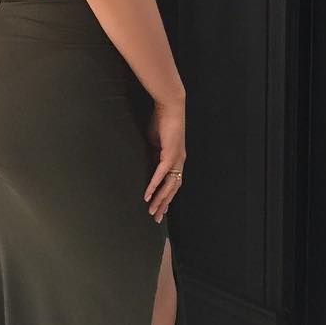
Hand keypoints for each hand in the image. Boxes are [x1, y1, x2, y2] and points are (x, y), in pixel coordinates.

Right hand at [143, 96, 185, 222]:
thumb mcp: (155, 142)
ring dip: (159, 200)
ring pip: (168, 186)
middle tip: (155, 219)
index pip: (172, 184)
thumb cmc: (162, 121)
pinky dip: (154, 185)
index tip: (159, 211)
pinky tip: (147, 195)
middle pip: (172, 190)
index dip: (165, 198)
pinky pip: (161, 174)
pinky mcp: (170, 154)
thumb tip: (146, 163)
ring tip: (151, 211)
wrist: (170, 106)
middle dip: (163, 205)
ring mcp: (176, 159)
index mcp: (176, 160)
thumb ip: (153, 154)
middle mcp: (179, 162)